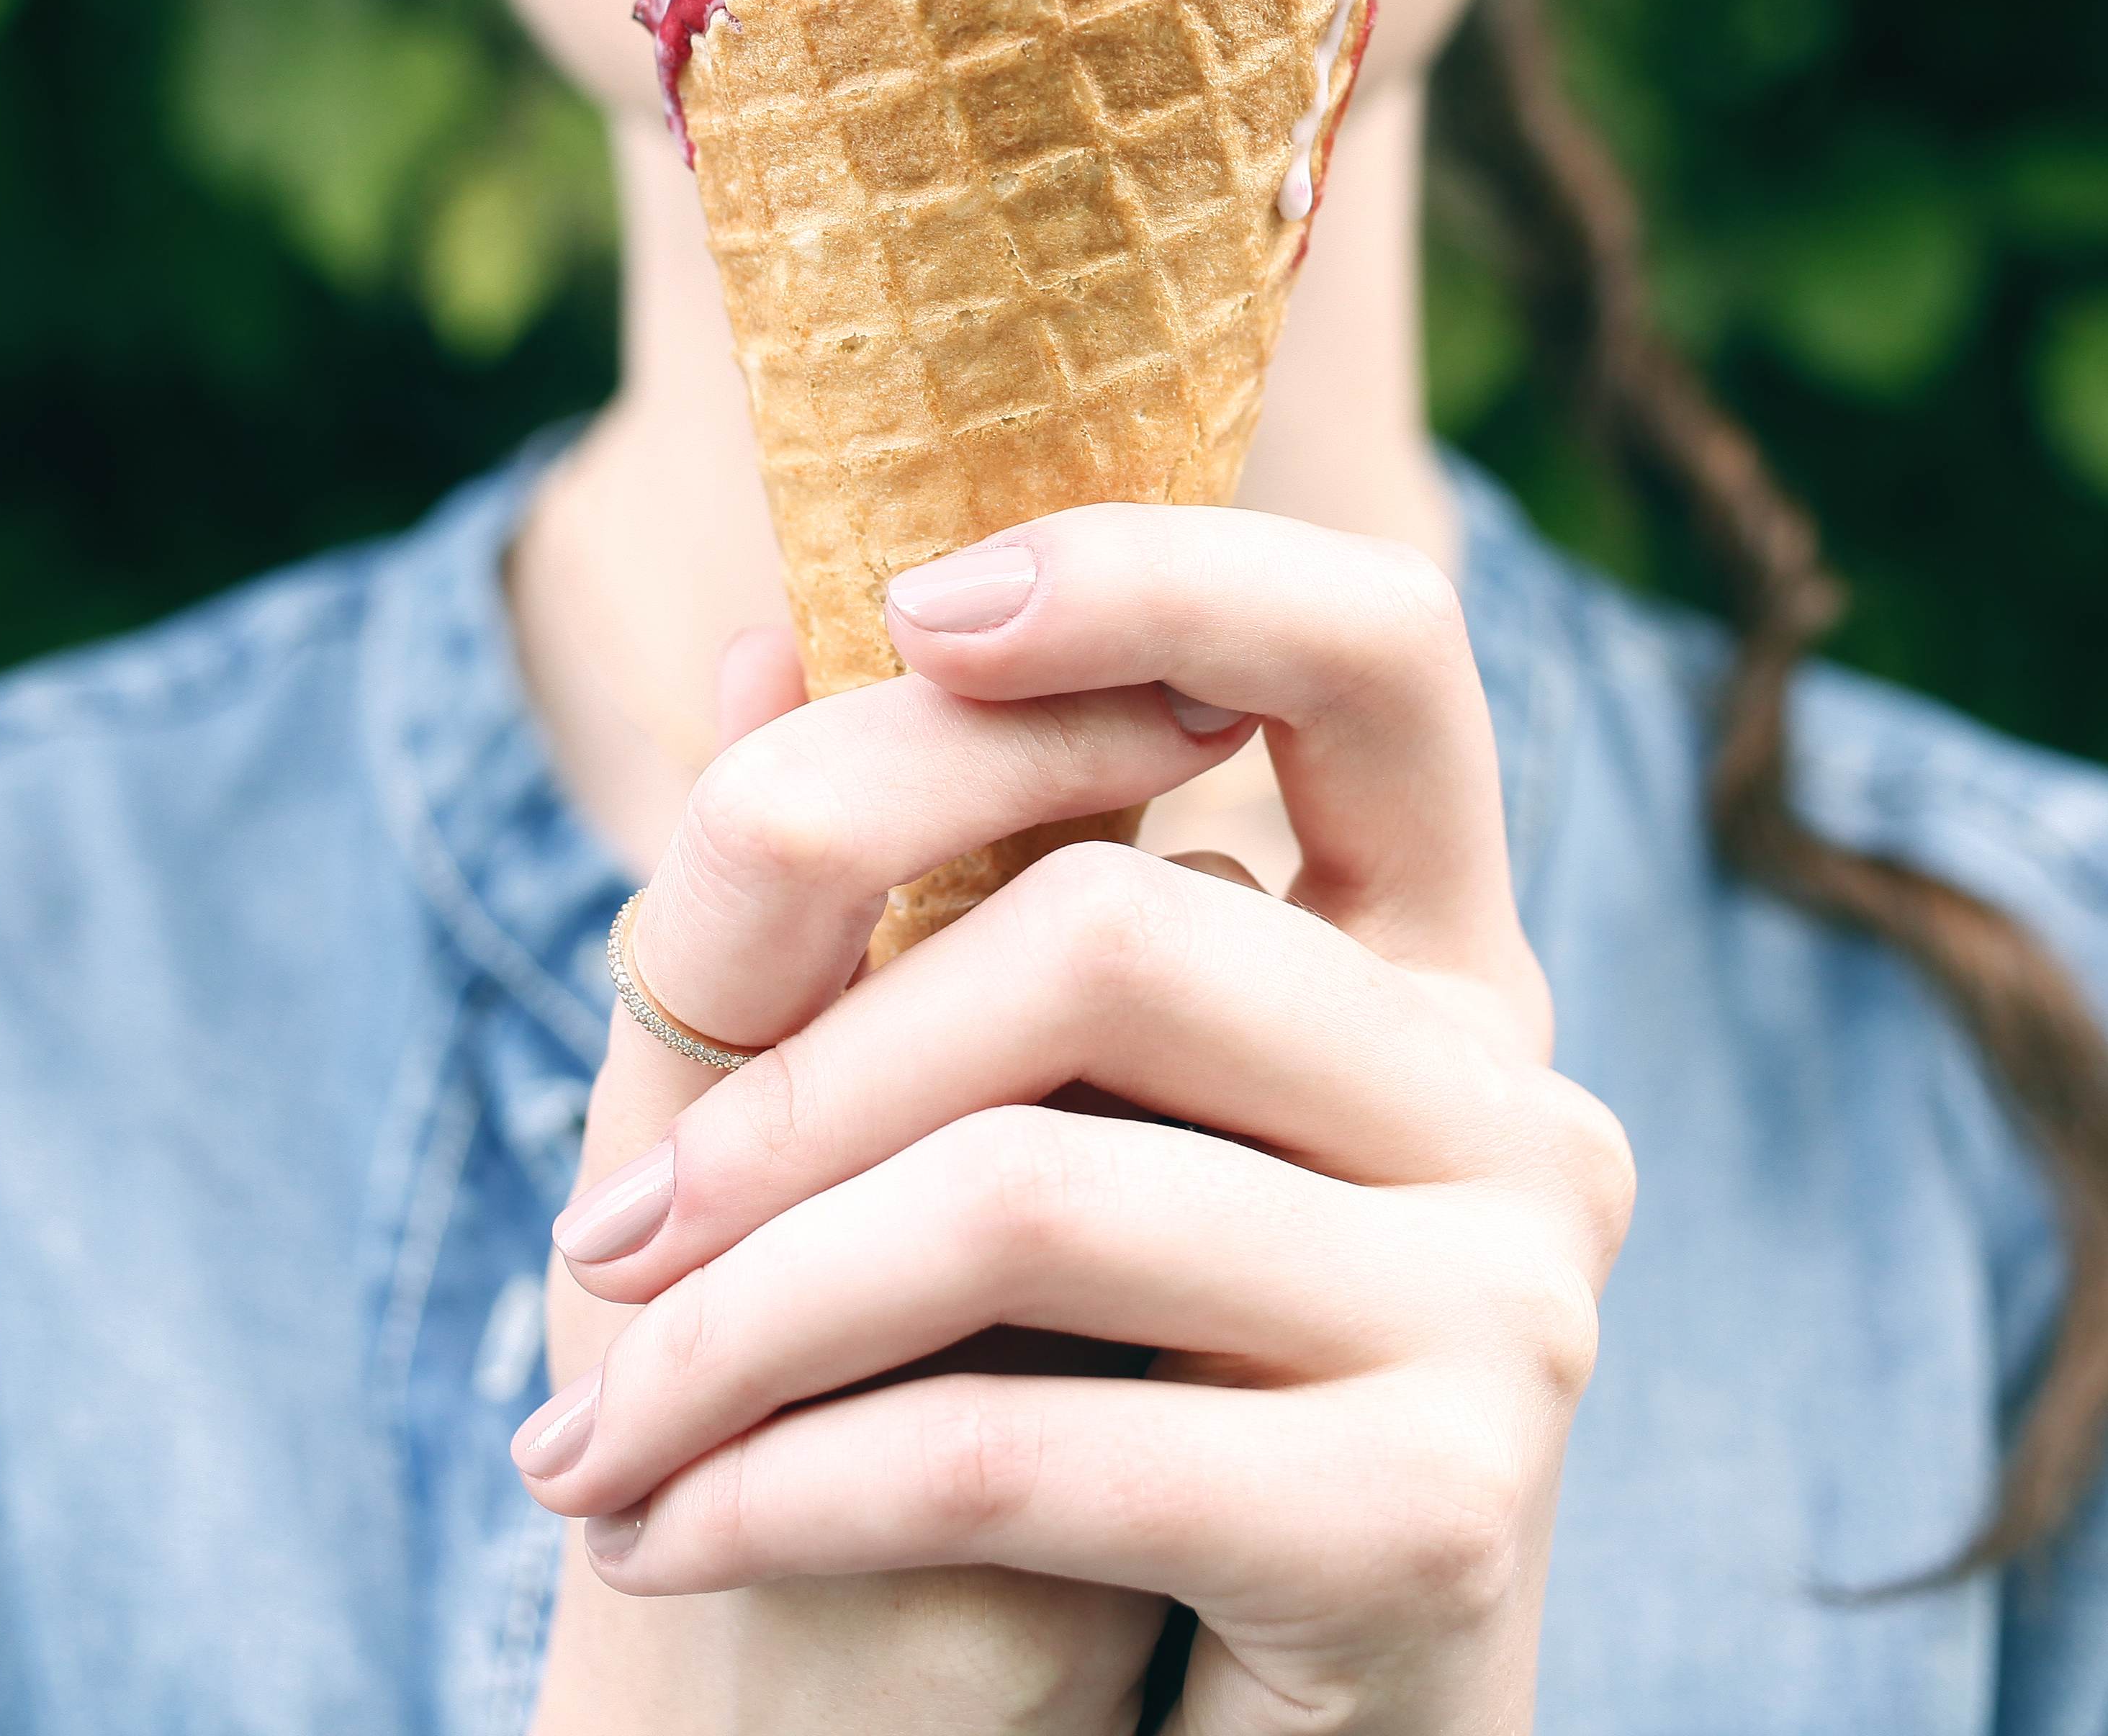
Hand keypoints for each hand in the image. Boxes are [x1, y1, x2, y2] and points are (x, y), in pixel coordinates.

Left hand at [520, 507, 1634, 1734]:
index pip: (1381, 650)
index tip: (917, 609)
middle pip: (1110, 929)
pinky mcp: (1438, 1512)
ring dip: (738, 1330)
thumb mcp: (987, 1156)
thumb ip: (915, 912)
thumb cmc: (1074, 1431)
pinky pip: (1025, 1442)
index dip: (1166, 572)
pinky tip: (670, 1536)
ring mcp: (1510, 1300)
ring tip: (592, 1438)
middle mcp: (1515, 1099)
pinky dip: (790, 1490)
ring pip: (1027, 1192)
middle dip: (792, 1093)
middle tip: (603, 1244)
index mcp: (1430, 968)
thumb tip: (751, 635)